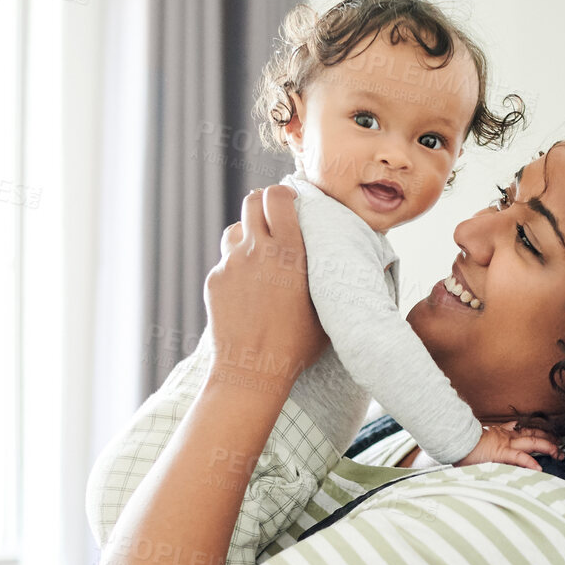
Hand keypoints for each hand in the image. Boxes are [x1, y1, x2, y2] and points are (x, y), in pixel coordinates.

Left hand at [204, 185, 328, 397]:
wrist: (253, 370)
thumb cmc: (297, 345)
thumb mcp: (325, 307)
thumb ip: (327, 277)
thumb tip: (350, 265)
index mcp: (290, 252)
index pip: (278, 197)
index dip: (282, 193)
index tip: (288, 202)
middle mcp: (257, 250)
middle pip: (251, 201)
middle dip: (262, 204)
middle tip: (271, 219)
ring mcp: (231, 264)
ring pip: (235, 230)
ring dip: (247, 235)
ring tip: (258, 257)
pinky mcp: (214, 280)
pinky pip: (224, 262)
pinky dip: (235, 269)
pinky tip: (246, 293)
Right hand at [455, 422, 561, 470]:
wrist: (454, 439)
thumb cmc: (464, 443)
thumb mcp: (481, 439)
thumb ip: (492, 438)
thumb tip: (498, 440)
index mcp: (502, 434)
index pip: (525, 431)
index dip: (539, 433)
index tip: (549, 436)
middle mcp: (506, 437)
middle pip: (533, 435)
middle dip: (549, 440)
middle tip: (560, 446)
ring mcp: (505, 444)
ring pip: (531, 443)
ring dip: (547, 447)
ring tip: (558, 454)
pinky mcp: (500, 453)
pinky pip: (519, 457)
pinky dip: (530, 462)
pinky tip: (539, 468)